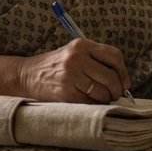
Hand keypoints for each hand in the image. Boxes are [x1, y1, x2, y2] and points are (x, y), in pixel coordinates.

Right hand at [17, 39, 131, 103]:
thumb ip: (97, 61)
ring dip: (105, 100)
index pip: (114, 56)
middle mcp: (76, 58)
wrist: (26, 75)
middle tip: (113, 95)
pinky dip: (93, 105)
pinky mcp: (65, 93)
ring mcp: (70, 75)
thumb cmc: (56, 66)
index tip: (124, 83)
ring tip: (98, 98)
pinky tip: (87, 102)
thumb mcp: (74, 54)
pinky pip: (90, 103)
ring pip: (102, 93)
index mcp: (81, 45)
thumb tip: (125, 82)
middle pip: (111, 77)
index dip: (123, 72)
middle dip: (116, 90)